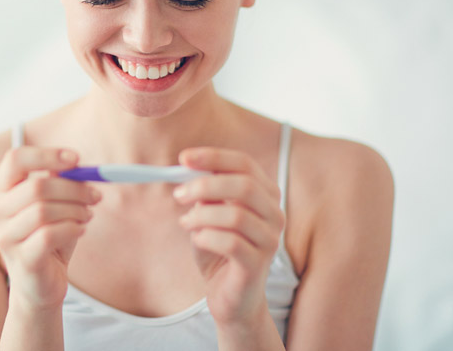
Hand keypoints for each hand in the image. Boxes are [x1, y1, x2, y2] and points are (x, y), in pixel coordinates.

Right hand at [0, 147, 101, 309]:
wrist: (42, 284)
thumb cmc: (48, 238)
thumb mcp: (54, 204)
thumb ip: (60, 180)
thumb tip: (76, 163)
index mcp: (0, 190)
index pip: (15, 159)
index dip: (47, 155)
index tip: (76, 159)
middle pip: (37, 186)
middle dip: (74, 188)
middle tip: (95, 195)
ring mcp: (4, 237)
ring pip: (44, 210)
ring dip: (76, 210)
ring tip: (87, 215)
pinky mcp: (21, 259)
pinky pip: (50, 234)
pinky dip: (73, 228)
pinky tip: (80, 231)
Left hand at [174, 147, 284, 324]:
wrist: (229, 296)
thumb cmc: (218, 250)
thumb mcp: (207, 215)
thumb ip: (204, 193)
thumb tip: (188, 170)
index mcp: (264, 194)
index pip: (244, 164)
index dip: (213, 157)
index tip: (183, 158)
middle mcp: (274, 214)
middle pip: (244, 185)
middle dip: (205, 186)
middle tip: (178, 194)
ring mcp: (270, 240)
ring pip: (236, 215)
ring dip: (201, 216)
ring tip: (185, 223)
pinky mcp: (258, 264)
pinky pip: (231, 243)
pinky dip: (206, 237)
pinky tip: (197, 240)